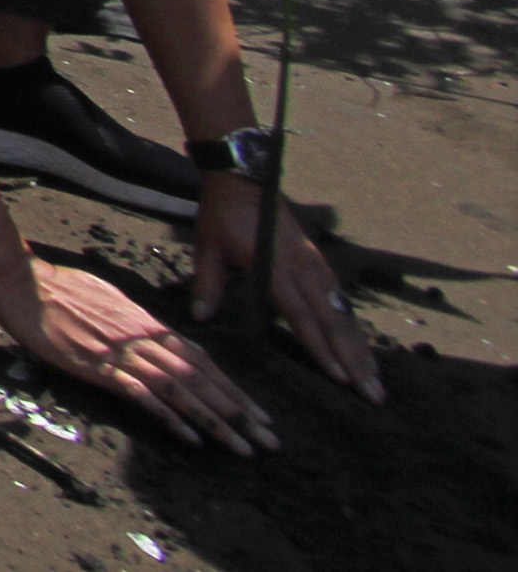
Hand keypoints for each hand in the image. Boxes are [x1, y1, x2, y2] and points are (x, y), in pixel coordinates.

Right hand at [0, 254, 277, 453]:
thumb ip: (134, 323)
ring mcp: (124, 354)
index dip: (232, 388)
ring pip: (182, 391)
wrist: (24, 283)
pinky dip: (170, 417)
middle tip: (269, 439)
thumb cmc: (60, 288)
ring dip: (216, 421)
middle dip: (239, 411)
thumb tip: (154, 337)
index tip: (257, 412)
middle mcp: (144, 340)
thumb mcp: (108, 300)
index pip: (202, 361)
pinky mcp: (100, 367)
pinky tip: (190, 438)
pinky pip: (144, 396)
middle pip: (202, 379)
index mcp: (148, 324)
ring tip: (242, 447)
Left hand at [191, 175, 383, 404]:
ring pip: (344, 314)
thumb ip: (209, 283)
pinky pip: (341, 301)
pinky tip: (363, 350)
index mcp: (276, 267)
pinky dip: (354, 328)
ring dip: (361, 349)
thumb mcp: (208, 246)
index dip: (322, 348)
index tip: (341, 378)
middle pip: (334, 322)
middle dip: (355, 361)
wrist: (243, 179)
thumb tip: (199, 317)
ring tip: (376, 383)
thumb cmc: (223, 214)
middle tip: (373, 395)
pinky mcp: (319, 263)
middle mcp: (304, 269)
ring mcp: (316, 265)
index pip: (303, 315)